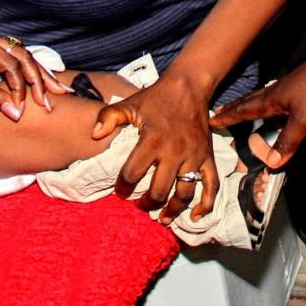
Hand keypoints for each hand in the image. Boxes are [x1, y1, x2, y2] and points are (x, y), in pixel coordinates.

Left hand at [0, 30, 67, 110]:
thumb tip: (17, 113)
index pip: (12, 66)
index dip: (20, 88)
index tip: (21, 108)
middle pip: (24, 57)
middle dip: (41, 77)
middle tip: (57, 95)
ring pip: (21, 58)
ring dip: (37, 74)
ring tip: (55, 89)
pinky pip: (12, 62)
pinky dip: (25, 74)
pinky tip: (38, 84)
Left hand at [91, 73, 216, 223]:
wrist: (188, 87)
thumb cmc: (155, 98)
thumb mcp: (129, 104)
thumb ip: (109, 117)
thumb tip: (94, 134)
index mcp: (153, 140)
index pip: (133, 173)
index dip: (123, 186)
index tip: (119, 191)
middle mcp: (175, 151)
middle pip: (160, 190)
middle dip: (147, 203)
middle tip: (140, 206)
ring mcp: (194, 156)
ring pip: (185, 193)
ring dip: (173, 210)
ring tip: (162, 218)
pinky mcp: (208, 157)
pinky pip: (211, 186)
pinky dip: (206, 205)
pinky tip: (194, 216)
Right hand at [210, 51, 305, 167]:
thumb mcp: (303, 119)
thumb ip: (288, 141)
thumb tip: (272, 162)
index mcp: (271, 100)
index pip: (242, 110)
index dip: (226, 117)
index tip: (211, 120)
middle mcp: (277, 94)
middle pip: (250, 104)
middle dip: (234, 111)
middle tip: (221, 115)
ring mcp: (291, 92)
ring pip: (266, 105)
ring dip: (254, 112)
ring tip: (246, 118)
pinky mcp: (305, 93)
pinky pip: (283, 107)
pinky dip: (276, 114)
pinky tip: (281, 117)